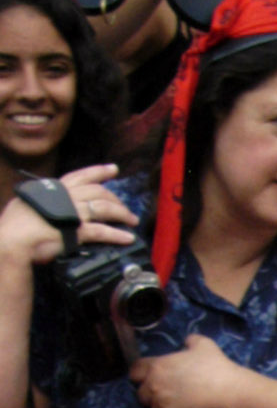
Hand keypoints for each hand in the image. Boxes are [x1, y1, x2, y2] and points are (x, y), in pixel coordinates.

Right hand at [0, 164, 132, 274]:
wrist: (13, 238)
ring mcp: (73, 212)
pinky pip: (103, 231)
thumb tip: (50, 204)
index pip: (81, 176)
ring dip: (122, 214)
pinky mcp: (77, 231)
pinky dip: (117, 235)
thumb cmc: (17, 223)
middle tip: (127, 209)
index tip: (114, 169)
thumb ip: (45, 200)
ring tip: (132, 221)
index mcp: (55, 188)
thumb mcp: (31, 202)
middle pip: (98, 191)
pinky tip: (128, 238)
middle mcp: (67, 196)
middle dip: (116, 199)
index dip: (100, 171)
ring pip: (104, 207)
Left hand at [130, 333, 242, 407]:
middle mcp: (155, 387)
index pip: (135, 371)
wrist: (227, 392)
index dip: (140, 374)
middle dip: (150, 394)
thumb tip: (188, 344)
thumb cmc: (214, 366)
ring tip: (178, 406)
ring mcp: (164, 406)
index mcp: (157, 366)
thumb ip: (189, 342)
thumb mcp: (202, 344)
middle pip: (141, 395)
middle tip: (164, 393)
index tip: (148, 377)